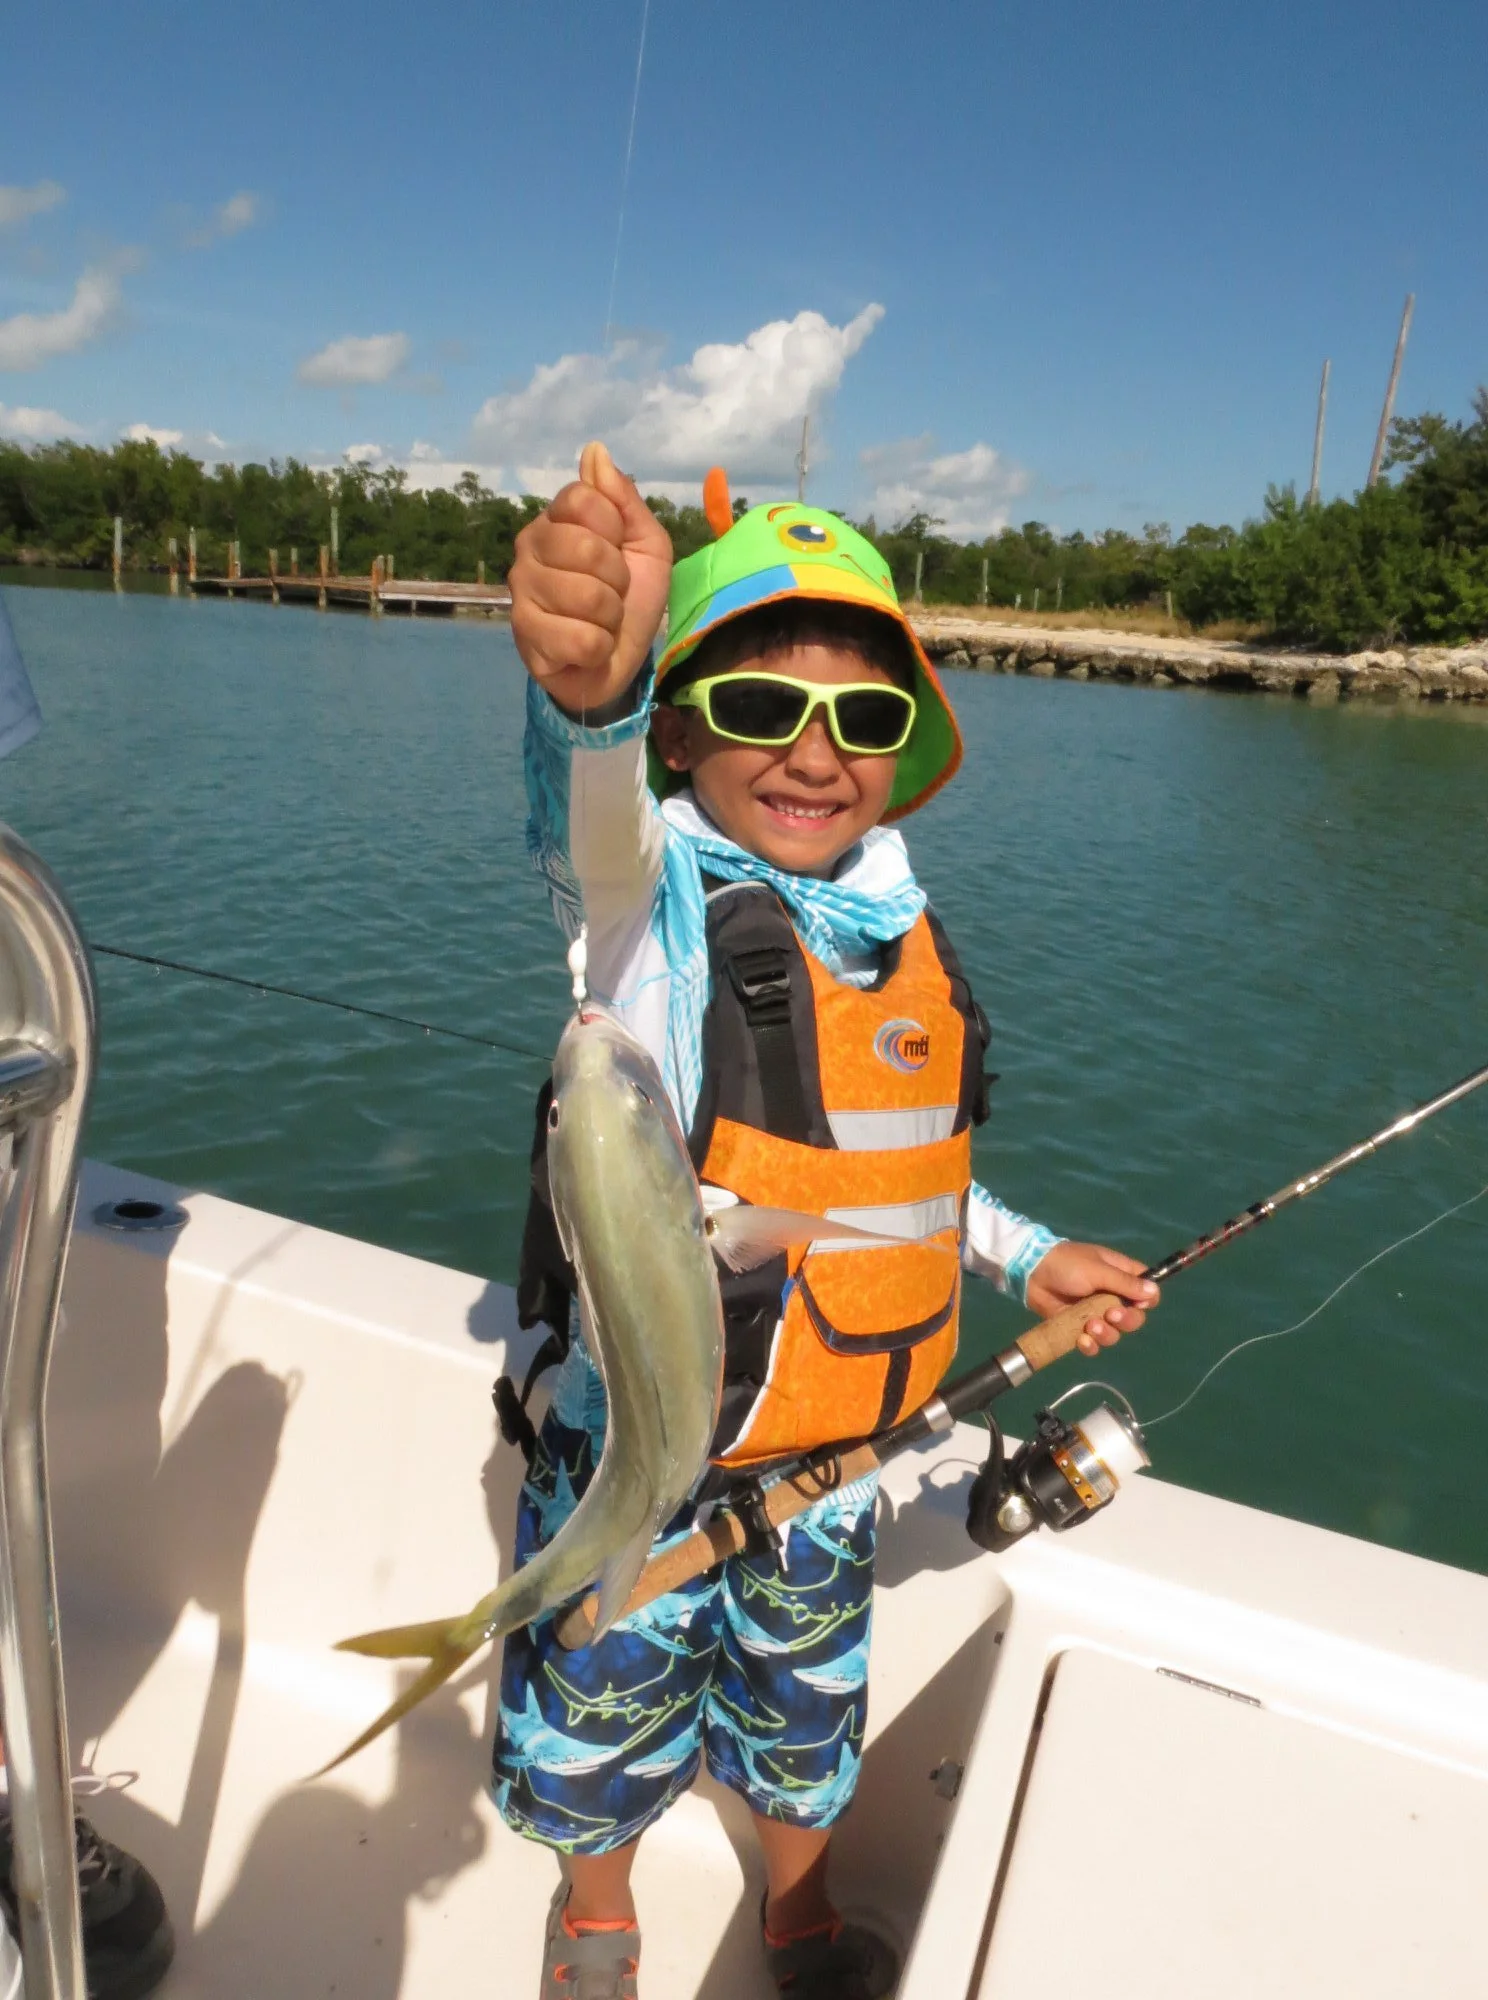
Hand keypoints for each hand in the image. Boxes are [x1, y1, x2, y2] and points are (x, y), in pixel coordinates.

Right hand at [509, 440, 672, 716]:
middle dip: (617, 579)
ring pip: (586, 596)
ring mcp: (521, 592)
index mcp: (557, 519)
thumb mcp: (646, 544)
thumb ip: (623, 499)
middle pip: (585, 546)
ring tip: (601, 622)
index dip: (613, 528)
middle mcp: (528, 548)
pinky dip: (598, 648)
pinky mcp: (525, 636)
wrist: (619, 661)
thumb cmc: (631, 599)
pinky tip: (587, 647)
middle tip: (612, 593)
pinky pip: (580, 638)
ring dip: (610, 618)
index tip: (618, 550)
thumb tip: (595, 449)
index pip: (581, 498)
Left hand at [1024, 1241, 1158, 1357]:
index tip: (1137, 1304)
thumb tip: (1155, 1293)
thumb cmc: (1067, 1264)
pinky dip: (1091, 1346)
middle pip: (1134, 1318)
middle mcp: (1112, 1297)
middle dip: (1126, 1320)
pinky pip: (1094, 1344)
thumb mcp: (1098, 1270)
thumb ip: (1125, 1283)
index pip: (1147, 1293)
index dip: (1146, 1302)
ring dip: (1107, 1334)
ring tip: (1090, 1326)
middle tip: (1111, 1315)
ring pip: (1115, 1334)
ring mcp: (1095, 1313)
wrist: (1032, 1273)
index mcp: (1121, 1277)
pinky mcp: (1079, 1328)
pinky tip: (1082, 1340)